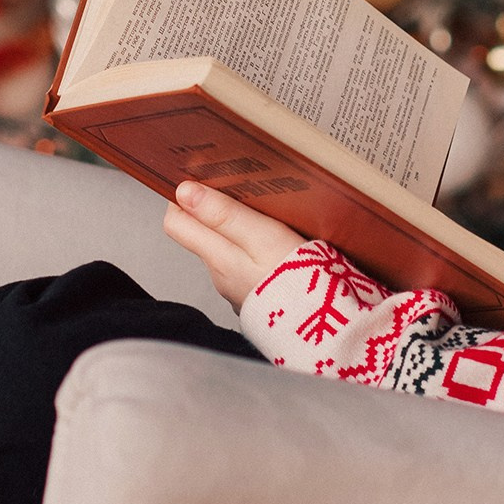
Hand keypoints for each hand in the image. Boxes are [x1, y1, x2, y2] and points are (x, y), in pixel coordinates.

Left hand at [162, 181, 310, 310]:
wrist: (327, 326)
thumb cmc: (299, 279)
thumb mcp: (261, 236)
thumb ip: (223, 214)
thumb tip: (185, 192)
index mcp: (217, 257)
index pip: (175, 222)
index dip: (183, 197)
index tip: (201, 178)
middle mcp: (221, 274)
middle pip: (201, 234)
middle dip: (212, 208)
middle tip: (236, 186)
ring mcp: (238, 288)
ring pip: (226, 249)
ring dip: (237, 229)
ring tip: (263, 210)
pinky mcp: (259, 295)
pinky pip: (248, 265)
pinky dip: (255, 250)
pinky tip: (278, 241)